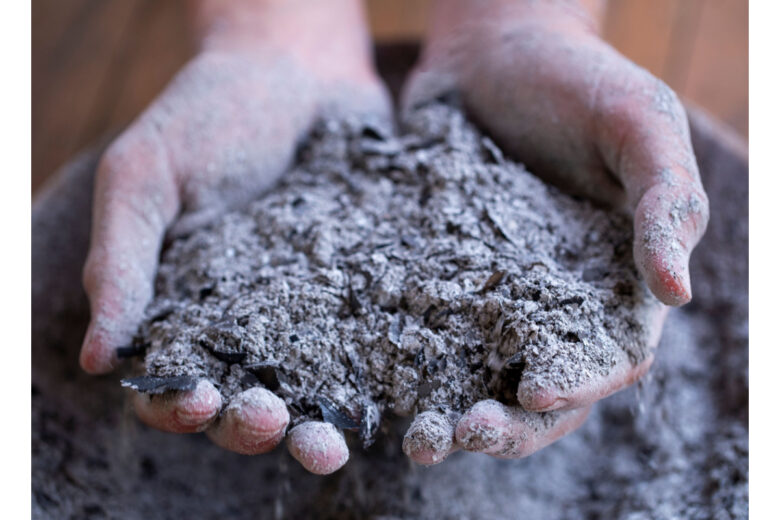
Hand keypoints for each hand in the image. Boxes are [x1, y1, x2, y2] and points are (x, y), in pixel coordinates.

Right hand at [79, 0, 389, 474]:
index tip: (196, 399)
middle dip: (254, 427)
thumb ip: (122, 261)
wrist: (300, 72)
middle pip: (243, 403)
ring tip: (332, 445)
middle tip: (274, 422)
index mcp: (182, 306)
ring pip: (309, 393)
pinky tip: (391, 395)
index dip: (175, 404)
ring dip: (313, 428)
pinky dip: (376, 381)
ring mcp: (310, 313)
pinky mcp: (363, 296)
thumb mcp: (147, 177)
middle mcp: (247, 323)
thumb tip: (95, 358)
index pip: (169, 381)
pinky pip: (368, 348)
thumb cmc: (210, 115)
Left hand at [401, 0, 707, 463]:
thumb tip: (677, 293)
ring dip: (455, 412)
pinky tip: (376, 382)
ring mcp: (494, 295)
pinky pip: (426, 331)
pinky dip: (407, 364)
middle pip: (542, 389)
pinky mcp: (442, 277)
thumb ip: (666, 200)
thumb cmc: (579, 79)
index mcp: (617, 282)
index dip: (578, 383)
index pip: (608, 357)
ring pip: (481, 376)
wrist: (493, 48)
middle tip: (462, 433)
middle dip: (509, 423)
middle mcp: (555, 303)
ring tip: (420, 437)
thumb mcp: (640, 123)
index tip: (532, 390)